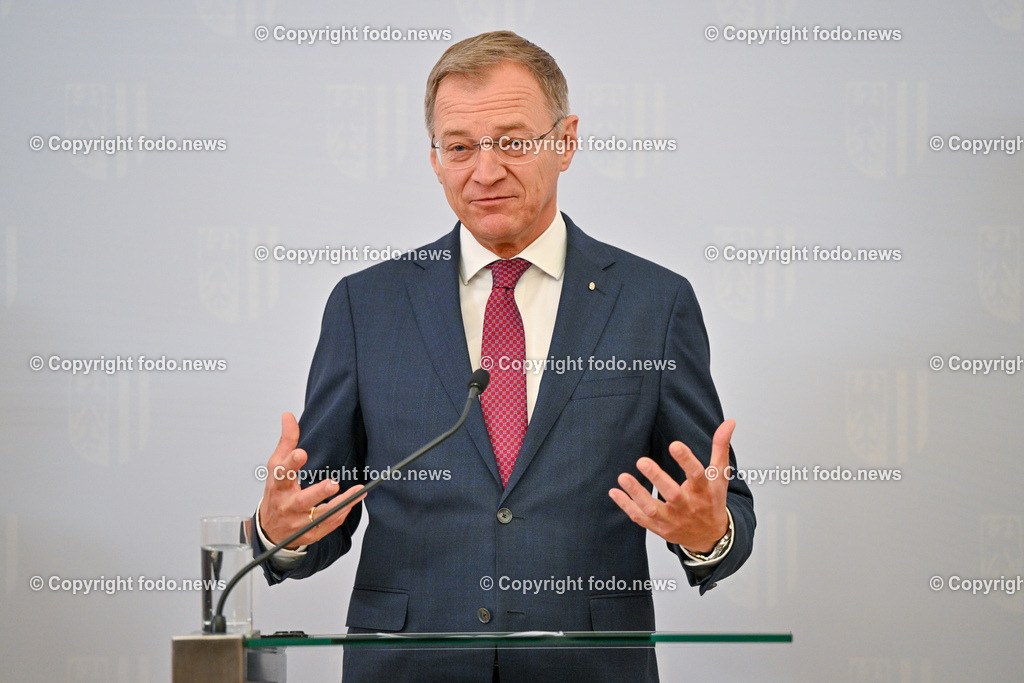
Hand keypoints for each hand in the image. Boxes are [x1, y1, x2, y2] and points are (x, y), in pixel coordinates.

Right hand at [258, 412, 364, 548]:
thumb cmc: (277, 491)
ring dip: (340, 505)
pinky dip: (341, 515)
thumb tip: (288, 415)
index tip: (301, 454)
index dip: (291, 464)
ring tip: (357, 492)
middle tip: (333, 483)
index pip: (282, 474)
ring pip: (320, 515)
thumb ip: (286, 440)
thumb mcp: (277, 465)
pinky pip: (327, 525)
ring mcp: (298, 521)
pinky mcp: (309, 533)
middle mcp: (287, 504)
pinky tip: (352, 502)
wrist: (270, 528)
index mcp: (278, 485)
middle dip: (318, 492)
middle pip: (302, 500)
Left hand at [609, 419, 734, 552]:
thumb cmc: (712, 500)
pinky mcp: (659, 527)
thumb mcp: (719, 476)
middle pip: (673, 494)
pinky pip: (641, 518)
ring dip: (637, 494)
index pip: (698, 475)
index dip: (686, 461)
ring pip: (654, 509)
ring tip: (623, 477)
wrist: (709, 537)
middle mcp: (688, 506)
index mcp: (704, 491)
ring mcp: (673, 519)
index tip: (674, 444)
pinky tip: (614, 492)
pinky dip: (627, 506)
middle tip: (642, 461)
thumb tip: (729, 422)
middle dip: (657, 478)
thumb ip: (720, 447)